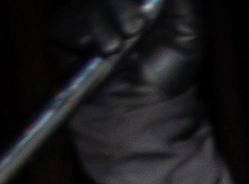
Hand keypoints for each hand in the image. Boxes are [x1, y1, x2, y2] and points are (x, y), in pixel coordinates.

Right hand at [50, 0, 198, 100]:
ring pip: (86, 4)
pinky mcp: (63, 34)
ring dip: (103, 21)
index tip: (144, 6)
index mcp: (135, 2)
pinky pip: (65, 21)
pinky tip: (103, 49)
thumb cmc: (166, 74)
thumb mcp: (186, 35)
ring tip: (117, 46)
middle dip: (120, 6)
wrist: (143, 109)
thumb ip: (183, 4)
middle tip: (135, 27)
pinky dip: (83, 31)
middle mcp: (109, 5)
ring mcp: (85, 17)